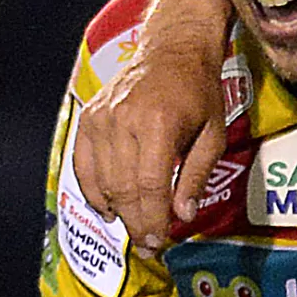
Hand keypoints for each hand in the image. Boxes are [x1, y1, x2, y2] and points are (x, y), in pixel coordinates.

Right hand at [70, 0, 232, 254]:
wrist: (171, 50)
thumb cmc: (198, 92)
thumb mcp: (213, 133)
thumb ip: (196, 176)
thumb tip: (182, 217)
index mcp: (158, 123)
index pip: (150, 186)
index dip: (153, 220)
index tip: (159, 242)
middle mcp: (123, 121)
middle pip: (124, 188)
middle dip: (136, 223)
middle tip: (148, 246)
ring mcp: (101, 118)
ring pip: (102, 181)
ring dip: (116, 212)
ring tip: (132, 230)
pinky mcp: (88, 118)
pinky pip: (84, 165)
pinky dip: (93, 191)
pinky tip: (108, 208)